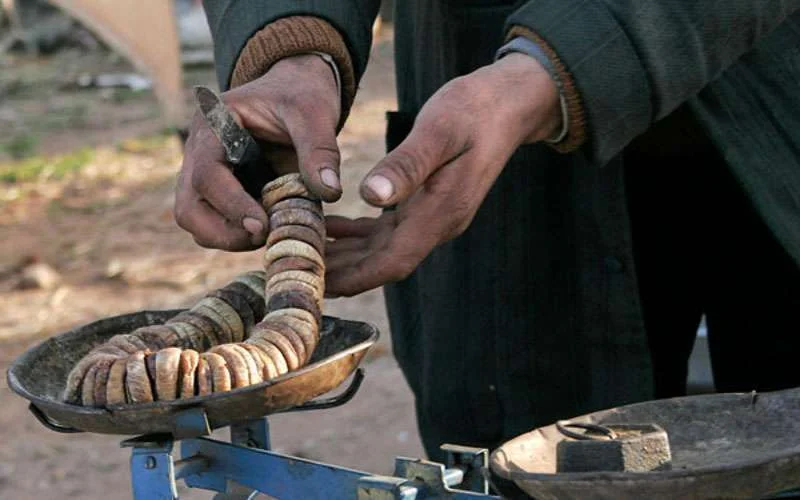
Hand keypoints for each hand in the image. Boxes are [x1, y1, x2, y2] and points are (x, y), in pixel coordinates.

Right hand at [175, 54, 341, 250]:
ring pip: (195, 221)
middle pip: (187, 208)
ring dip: (228, 238)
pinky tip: (270, 228)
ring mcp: (203, 175)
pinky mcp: (219, 192)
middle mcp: (198, 152)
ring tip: (270, 233)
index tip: (262, 226)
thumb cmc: (301, 96)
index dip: (232, 205)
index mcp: (213, 125)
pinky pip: (215, 224)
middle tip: (264, 237)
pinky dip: (237, 235)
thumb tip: (330, 192)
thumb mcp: (315, 113)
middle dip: (222, 233)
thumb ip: (320, 149)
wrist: (296, 90)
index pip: (207, 175)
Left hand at [325, 53, 561, 295]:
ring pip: (382, 249)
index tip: (319, 285)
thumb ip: (407, 165)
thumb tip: (370, 197)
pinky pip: (386, 229)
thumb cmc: (474, 110)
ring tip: (302, 256)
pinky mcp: (426, 204)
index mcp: (442, 211)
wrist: (508, 104)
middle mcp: (438, 223)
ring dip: (345, 256)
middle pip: (383, 262)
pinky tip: (327, 228)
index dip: (355, 277)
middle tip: (296, 274)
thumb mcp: (438, 130)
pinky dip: (356, 233)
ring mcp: (433, 216)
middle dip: (342, 273)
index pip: (393, 261)